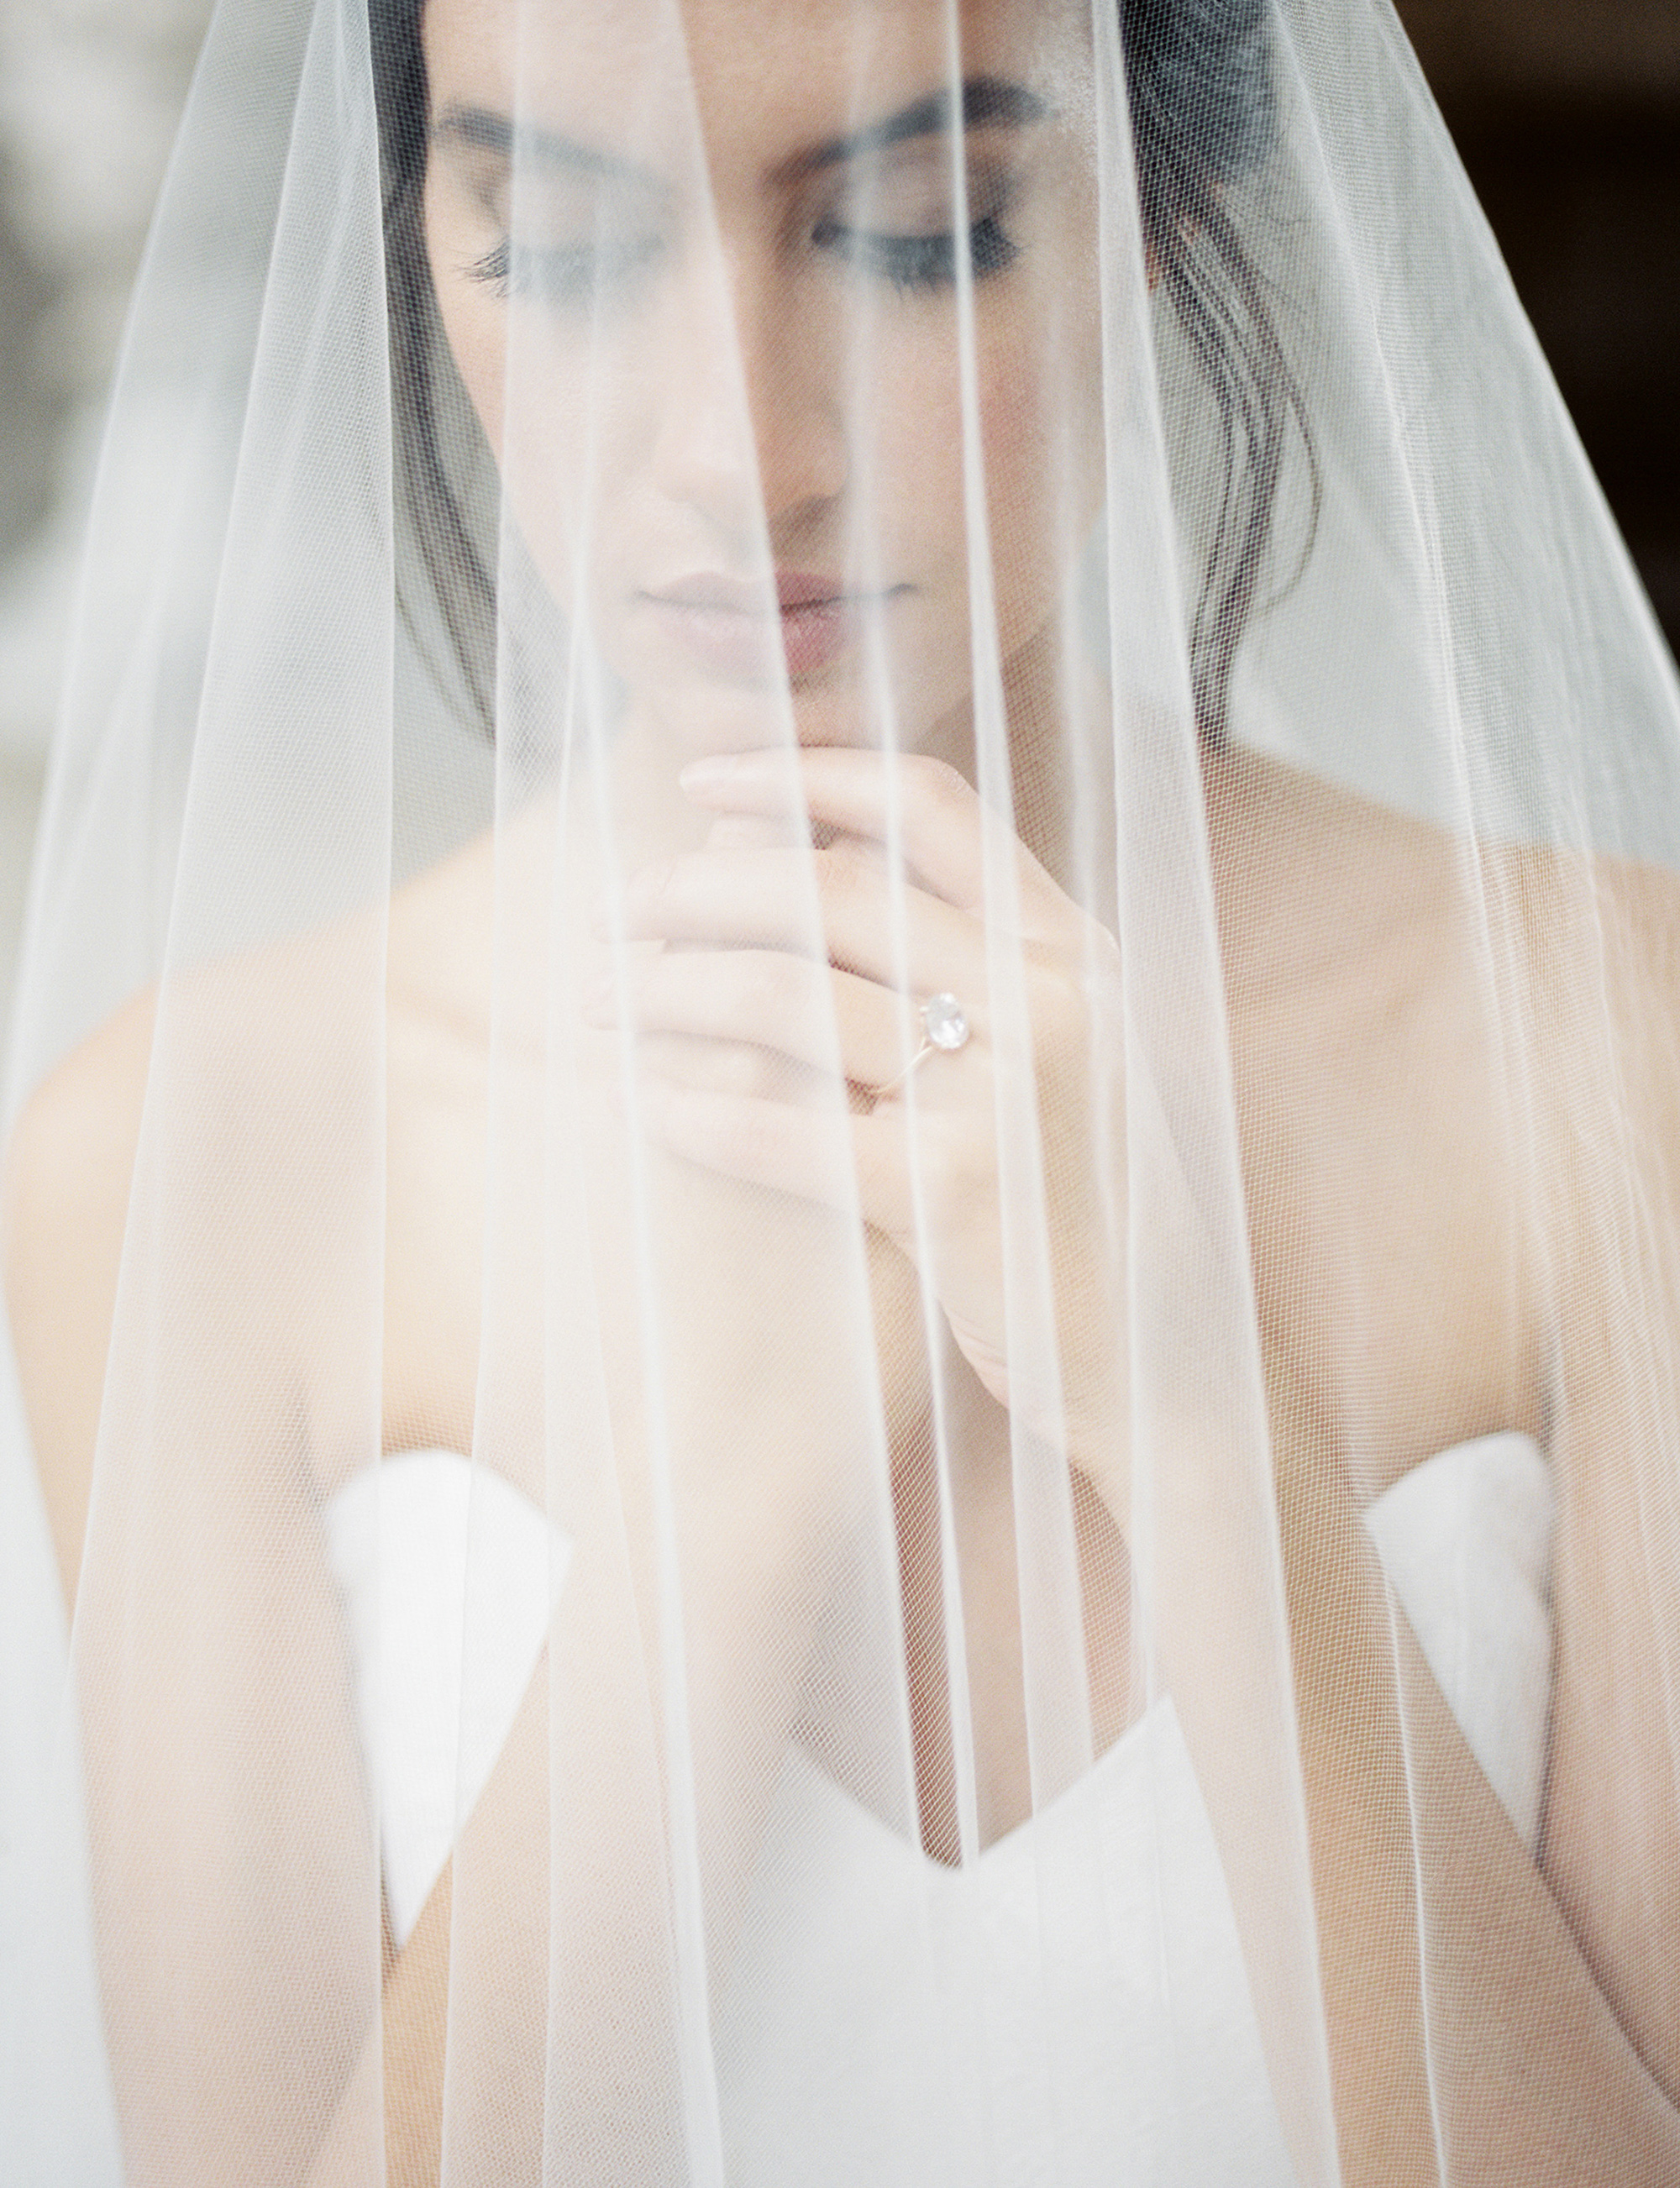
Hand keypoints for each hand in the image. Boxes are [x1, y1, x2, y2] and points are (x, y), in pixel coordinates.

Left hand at [586, 747, 1128, 1497]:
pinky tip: (632, 1100)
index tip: (704, 779)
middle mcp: (1047, 998)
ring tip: (596, 1002)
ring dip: (665, 989)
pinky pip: (781, 1131)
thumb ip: (973, 961)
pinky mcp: (953, 1194)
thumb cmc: (1079, 1204)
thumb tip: (811, 866)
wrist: (1153, 1365)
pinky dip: (690, 1109)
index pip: (927, 805)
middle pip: (830, 888)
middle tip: (612, 911)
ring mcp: (1005, 1093)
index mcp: (1071, 948)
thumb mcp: (1060, 1054)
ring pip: (785, 996)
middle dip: (694, 886)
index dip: (804, 774)